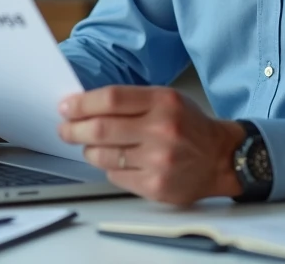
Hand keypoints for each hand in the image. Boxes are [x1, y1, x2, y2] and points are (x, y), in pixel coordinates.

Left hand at [57, 86, 245, 205]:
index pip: (111, 99)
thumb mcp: (166, 99)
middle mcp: (161, 130)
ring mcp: (158, 161)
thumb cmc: (188, 126)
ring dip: (88, 150)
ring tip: (90, 145)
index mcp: (163, 102)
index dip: (82, 103)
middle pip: (101, 128)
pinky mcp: (155, 186)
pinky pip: (115, 175)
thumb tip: (84, 105)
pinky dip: (108, 167)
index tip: (66, 107)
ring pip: (103, 155)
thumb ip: (130, 100)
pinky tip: (116, 160)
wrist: (220, 157)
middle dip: (74, 129)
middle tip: (65, 129)